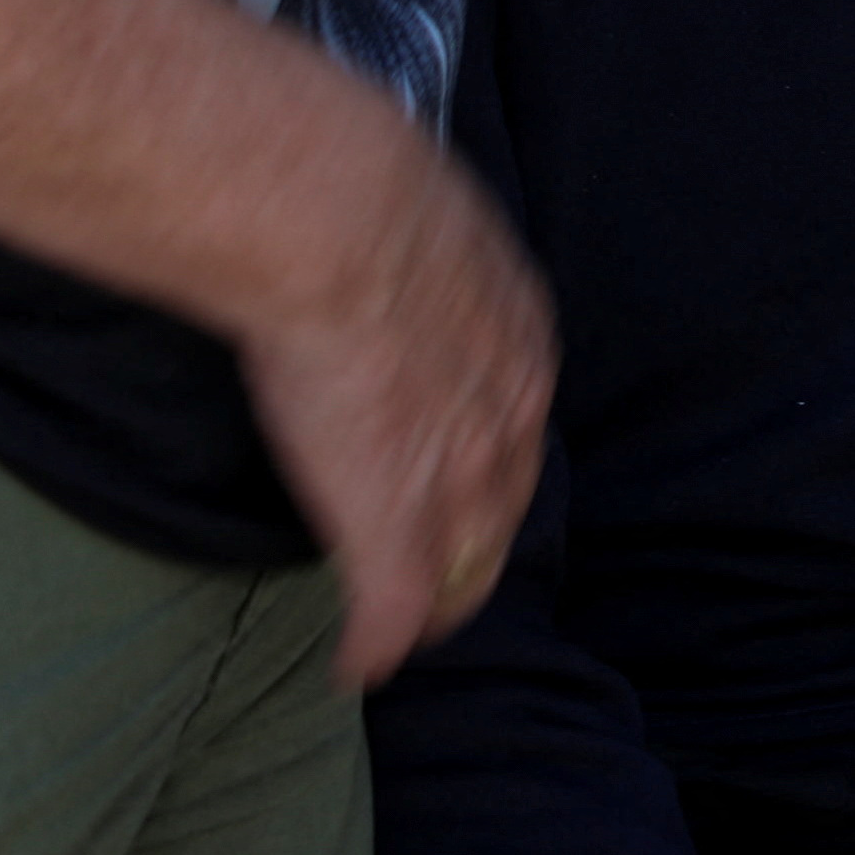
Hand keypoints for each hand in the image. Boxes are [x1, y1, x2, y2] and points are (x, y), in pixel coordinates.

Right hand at [233, 104, 555, 687]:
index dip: (487, 463)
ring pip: (461, 574)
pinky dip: (371, 649)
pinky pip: (390, 617)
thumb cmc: (356, 185)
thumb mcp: (415, 204)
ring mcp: (455, 481)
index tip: (458, 480)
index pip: (517, 427)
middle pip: (503, 512)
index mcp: (518, 340)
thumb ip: (408, 234)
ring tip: (404, 633)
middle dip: (476, 551)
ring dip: (432, 606)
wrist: (336, 224)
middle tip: (442, 581)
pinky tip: (351, 669)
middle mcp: (508, 418)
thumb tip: (360, 209)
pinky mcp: (391, 529)